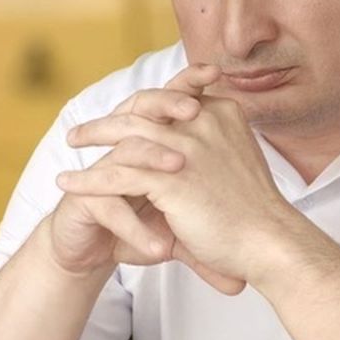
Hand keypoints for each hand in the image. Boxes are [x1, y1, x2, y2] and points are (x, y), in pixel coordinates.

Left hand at [58, 66, 296, 287]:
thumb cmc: (256, 212)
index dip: (142, 105)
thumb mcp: (237, 161)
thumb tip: (195, 145)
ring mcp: (186, 148)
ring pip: (124, 134)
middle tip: (83, 129)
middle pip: (144, 107)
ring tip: (70, 146)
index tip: (121, 114)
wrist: (270, 242)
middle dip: (109, 116)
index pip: (172, 97)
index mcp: (221, 113)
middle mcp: (204, 121)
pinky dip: (88, 178)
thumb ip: (215, 144)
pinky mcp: (170, 180)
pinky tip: (68, 184)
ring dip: (92, 138)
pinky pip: (116, 175)